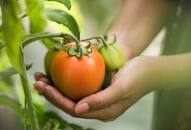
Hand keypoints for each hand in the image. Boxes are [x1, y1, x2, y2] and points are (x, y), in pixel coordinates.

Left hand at [34, 56, 154, 120]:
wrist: (148, 70)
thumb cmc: (137, 77)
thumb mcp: (120, 88)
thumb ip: (100, 101)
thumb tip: (78, 110)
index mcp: (103, 112)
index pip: (74, 108)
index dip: (57, 99)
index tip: (44, 88)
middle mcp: (98, 108)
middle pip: (70, 103)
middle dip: (52, 94)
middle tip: (37, 82)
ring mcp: (97, 98)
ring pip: (72, 95)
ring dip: (57, 87)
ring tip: (42, 78)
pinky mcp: (98, 89)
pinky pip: (78, 88)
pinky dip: (66, 82)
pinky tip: (57, 75)